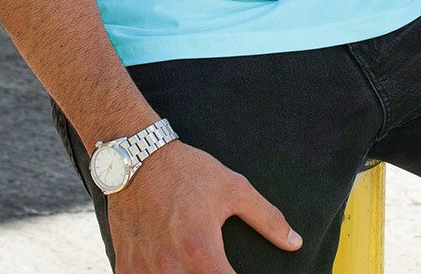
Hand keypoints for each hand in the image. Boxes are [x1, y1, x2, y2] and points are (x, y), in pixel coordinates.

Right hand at [107, 140, 302, 272]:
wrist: (137, 157)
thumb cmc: (188, 171)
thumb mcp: (233, 188)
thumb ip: (266, 218)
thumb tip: (294, 242)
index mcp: (199, 249)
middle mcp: (170, 266)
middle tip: (217, 266)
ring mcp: (145, 270)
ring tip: (197, 265)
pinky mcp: (126, 268)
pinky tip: (170, 266)